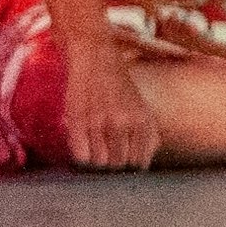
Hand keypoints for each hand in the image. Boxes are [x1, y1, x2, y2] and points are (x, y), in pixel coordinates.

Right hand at [59, 42, 161, 170]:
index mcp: (142, 121)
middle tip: (108, 154)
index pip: (139, 162)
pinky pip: (81, 155)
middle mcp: (122, 123)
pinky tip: (84, 144)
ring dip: (97, 160)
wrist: (95, 59)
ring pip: (99, 163)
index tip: (126, 163)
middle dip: (114, 164)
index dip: (132, 167)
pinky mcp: (77, 120)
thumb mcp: (141, 107)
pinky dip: (82, 155)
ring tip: (96, 148)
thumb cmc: (119, 86)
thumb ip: (148, 133)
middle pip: (118, 165)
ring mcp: (99, 122)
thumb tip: (145, 159)